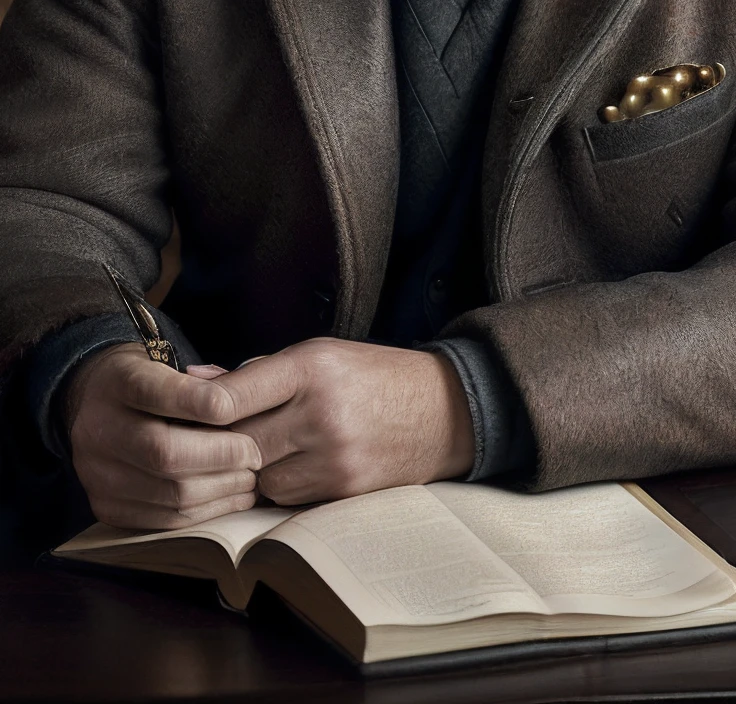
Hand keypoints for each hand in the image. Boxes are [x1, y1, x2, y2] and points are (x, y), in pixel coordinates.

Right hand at [66, 344, 261, 530]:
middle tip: (255, 455)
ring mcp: (96, 472)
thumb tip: (246, 407)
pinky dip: (204, 511)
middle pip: (164, 452)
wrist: (99, 404)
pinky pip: (164, 520)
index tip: (239, 413)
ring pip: (170, 493)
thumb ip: (206, 382)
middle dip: (222, 457)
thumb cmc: (152, 381)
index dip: (204, 404)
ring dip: (221, 490)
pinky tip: (228, 497)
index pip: (157, 392)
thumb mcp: (171, 362)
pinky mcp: (105, 506)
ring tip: (249, 479)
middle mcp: (98, 427)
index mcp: (118, 381)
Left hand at [186, 338, 474, 504]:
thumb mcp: (319, 354)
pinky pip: (287, 496)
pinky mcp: (344, 489)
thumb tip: (193, 381)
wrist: (443, 410)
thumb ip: (256, 373)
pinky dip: (280, 484)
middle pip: (238, 443)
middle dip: (220, 444)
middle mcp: (320, 412)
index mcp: (311, 367)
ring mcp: (334, 456)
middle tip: (201, 440)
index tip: (177, 413)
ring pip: (258, 476)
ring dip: (250, 468)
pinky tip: (291, 465)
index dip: (198, 410)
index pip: (233, 396)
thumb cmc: (372, 375)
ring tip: (261, 448)